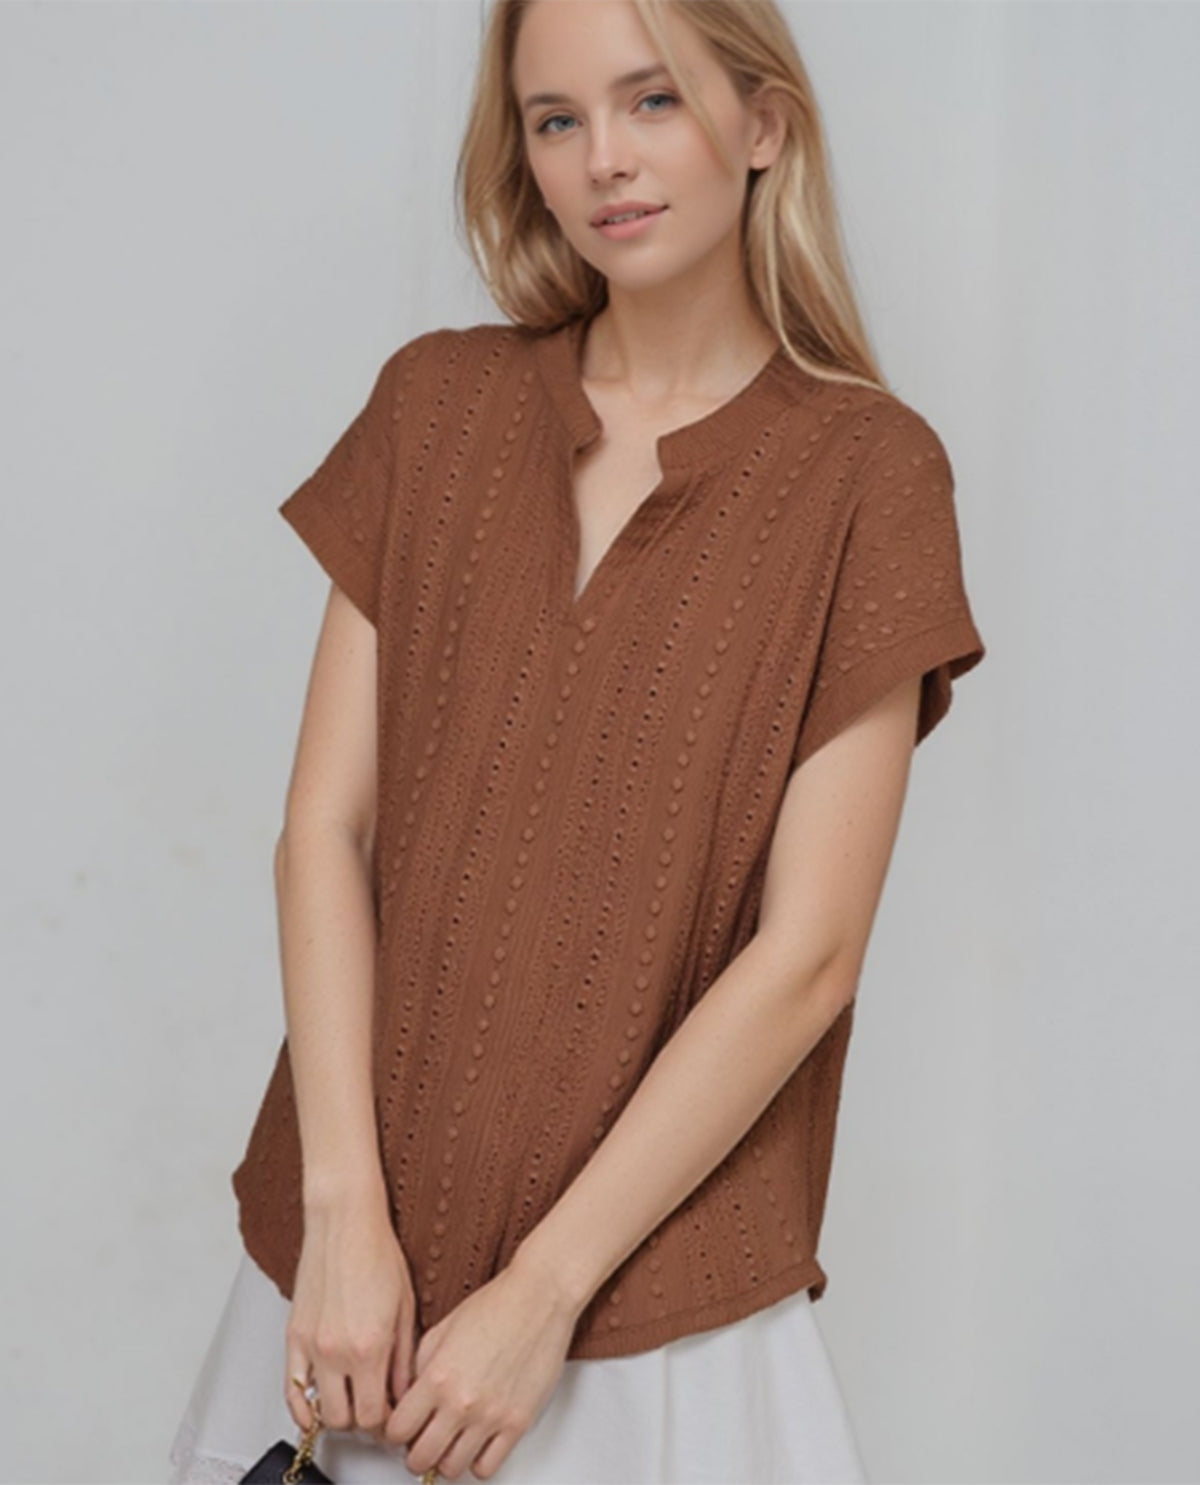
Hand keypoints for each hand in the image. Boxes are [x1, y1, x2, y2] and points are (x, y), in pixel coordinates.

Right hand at [284, 1192, 418, 1443]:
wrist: (344, 1222)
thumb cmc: (378, 1253)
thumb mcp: (405, 1308)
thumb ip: (404, 1358)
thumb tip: (402, 1392)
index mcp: (370, 1346)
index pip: (375, 1414)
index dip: (387, 1422)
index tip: (393, 1414)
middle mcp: (336, 1351)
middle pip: (345, 1420)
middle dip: (362, 1421)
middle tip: (374, 1408)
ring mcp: (311, 1346)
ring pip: (317, 1412)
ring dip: (335, 1414)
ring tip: (350, 1401)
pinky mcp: (293, 1336)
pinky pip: (290, 1389)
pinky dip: (302, 1405)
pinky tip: (317, 1403)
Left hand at [382, 1259, 579, 1480]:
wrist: (539, 1298)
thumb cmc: (495, 1305)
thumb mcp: (442, 1329)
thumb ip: (420, 1368)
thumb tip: (410, 1399)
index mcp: (437, 1376)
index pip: (397, 1430)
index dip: (395, 1431)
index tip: (402, 1428)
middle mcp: (461, 1402)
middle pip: (420, 1458)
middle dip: (415, 1453)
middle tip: (421, 1441)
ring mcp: (490, 1416)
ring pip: (451, 1469)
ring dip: (445, 1459)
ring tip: (450, 1442)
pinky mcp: (517, 1423)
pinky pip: (487, 1468)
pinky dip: (477, 1463)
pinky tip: (477, 1443)